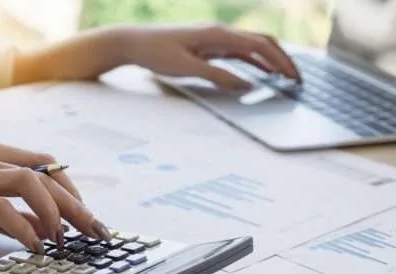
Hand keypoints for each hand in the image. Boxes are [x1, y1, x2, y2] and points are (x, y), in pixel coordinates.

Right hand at [0, 140, 110, 256]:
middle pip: (44, 173)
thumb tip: (46, 226)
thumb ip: (9, 210)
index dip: (71, 188)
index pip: (44, 163)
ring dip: (55, 212)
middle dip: (76, 204)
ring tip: (64, 238)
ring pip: (27, 182)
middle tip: (94, 230)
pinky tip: (34, 244)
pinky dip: (24, 226)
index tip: (87, 215)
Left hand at [122, 24, 300, 88]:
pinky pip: (236, 51)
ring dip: (269, 60)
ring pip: (251, 46)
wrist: (132, 42)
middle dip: (282, 59)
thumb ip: (218, 76)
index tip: (294, 77)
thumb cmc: (155, 52)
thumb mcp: (187, 68)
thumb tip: (246, 85)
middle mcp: (220, 32)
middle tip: (297, 79)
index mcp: (218, 34)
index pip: (260, 46)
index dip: (280, 62)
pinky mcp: (207, 44)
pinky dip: (252, 61)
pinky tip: (259, 72)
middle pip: (261, 42)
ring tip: (285, 77)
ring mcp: (214, 37)